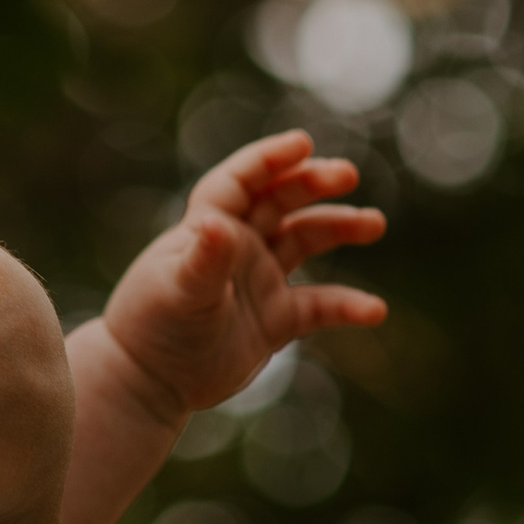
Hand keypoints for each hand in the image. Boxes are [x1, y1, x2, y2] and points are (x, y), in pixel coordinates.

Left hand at [102, 130, 388, 417]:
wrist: (148, 381)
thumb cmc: (153, 327)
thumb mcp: (178, 290)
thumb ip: (204, 258)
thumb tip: (216, 222)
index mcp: (206, 228)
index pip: (240, 181)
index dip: (268, 158)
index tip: (303, 142)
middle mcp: (236, 247)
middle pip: (279, 202)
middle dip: (312, 183)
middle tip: (348, 175)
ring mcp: (257, 281)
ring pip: (304, 241)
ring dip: (337, 228)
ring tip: (373, 222)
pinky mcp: (273, 320)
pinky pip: (319, 306)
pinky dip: (346, 305)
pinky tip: (375, 310)